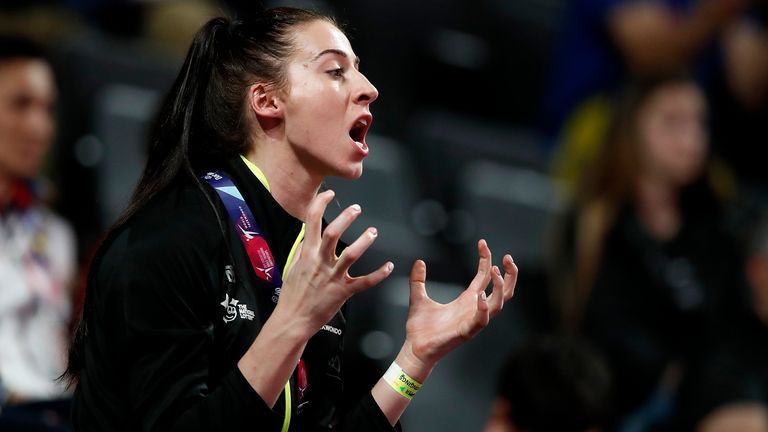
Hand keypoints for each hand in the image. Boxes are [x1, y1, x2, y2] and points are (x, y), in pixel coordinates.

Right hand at [276, 190, 392, 335]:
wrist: (293, 320)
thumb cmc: (293, 295)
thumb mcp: (293, 267)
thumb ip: (302, 250)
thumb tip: (307, 234)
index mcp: (307, 254)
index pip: (311, 222)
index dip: (320, 204)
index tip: (328, 194)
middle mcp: (320, 263)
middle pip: (332, 233)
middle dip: (345, 218)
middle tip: (356, 208)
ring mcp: (332, 277)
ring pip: (350, 255)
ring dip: (363, 242)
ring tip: (373, 232)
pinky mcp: (343, 292)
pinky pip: (364, 282)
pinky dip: (379, 274)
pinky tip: (389, 267)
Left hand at [403, 239, 517, 369]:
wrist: (414, 348)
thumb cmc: (420, 328)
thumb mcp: (418, 297)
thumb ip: (419, 280)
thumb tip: (419, 261)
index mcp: (467, 299)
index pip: (484, 276)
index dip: (486, 259)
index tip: (482, 243)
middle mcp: (474, 308)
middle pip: (503, 290)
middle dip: (509, 274)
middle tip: (508, 258)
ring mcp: (472, 320)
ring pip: (498, 304)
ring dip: (500, 288)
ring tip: (495, 271)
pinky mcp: (466, 332)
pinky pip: (482, 320)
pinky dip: (483, 308)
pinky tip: (480, 295)